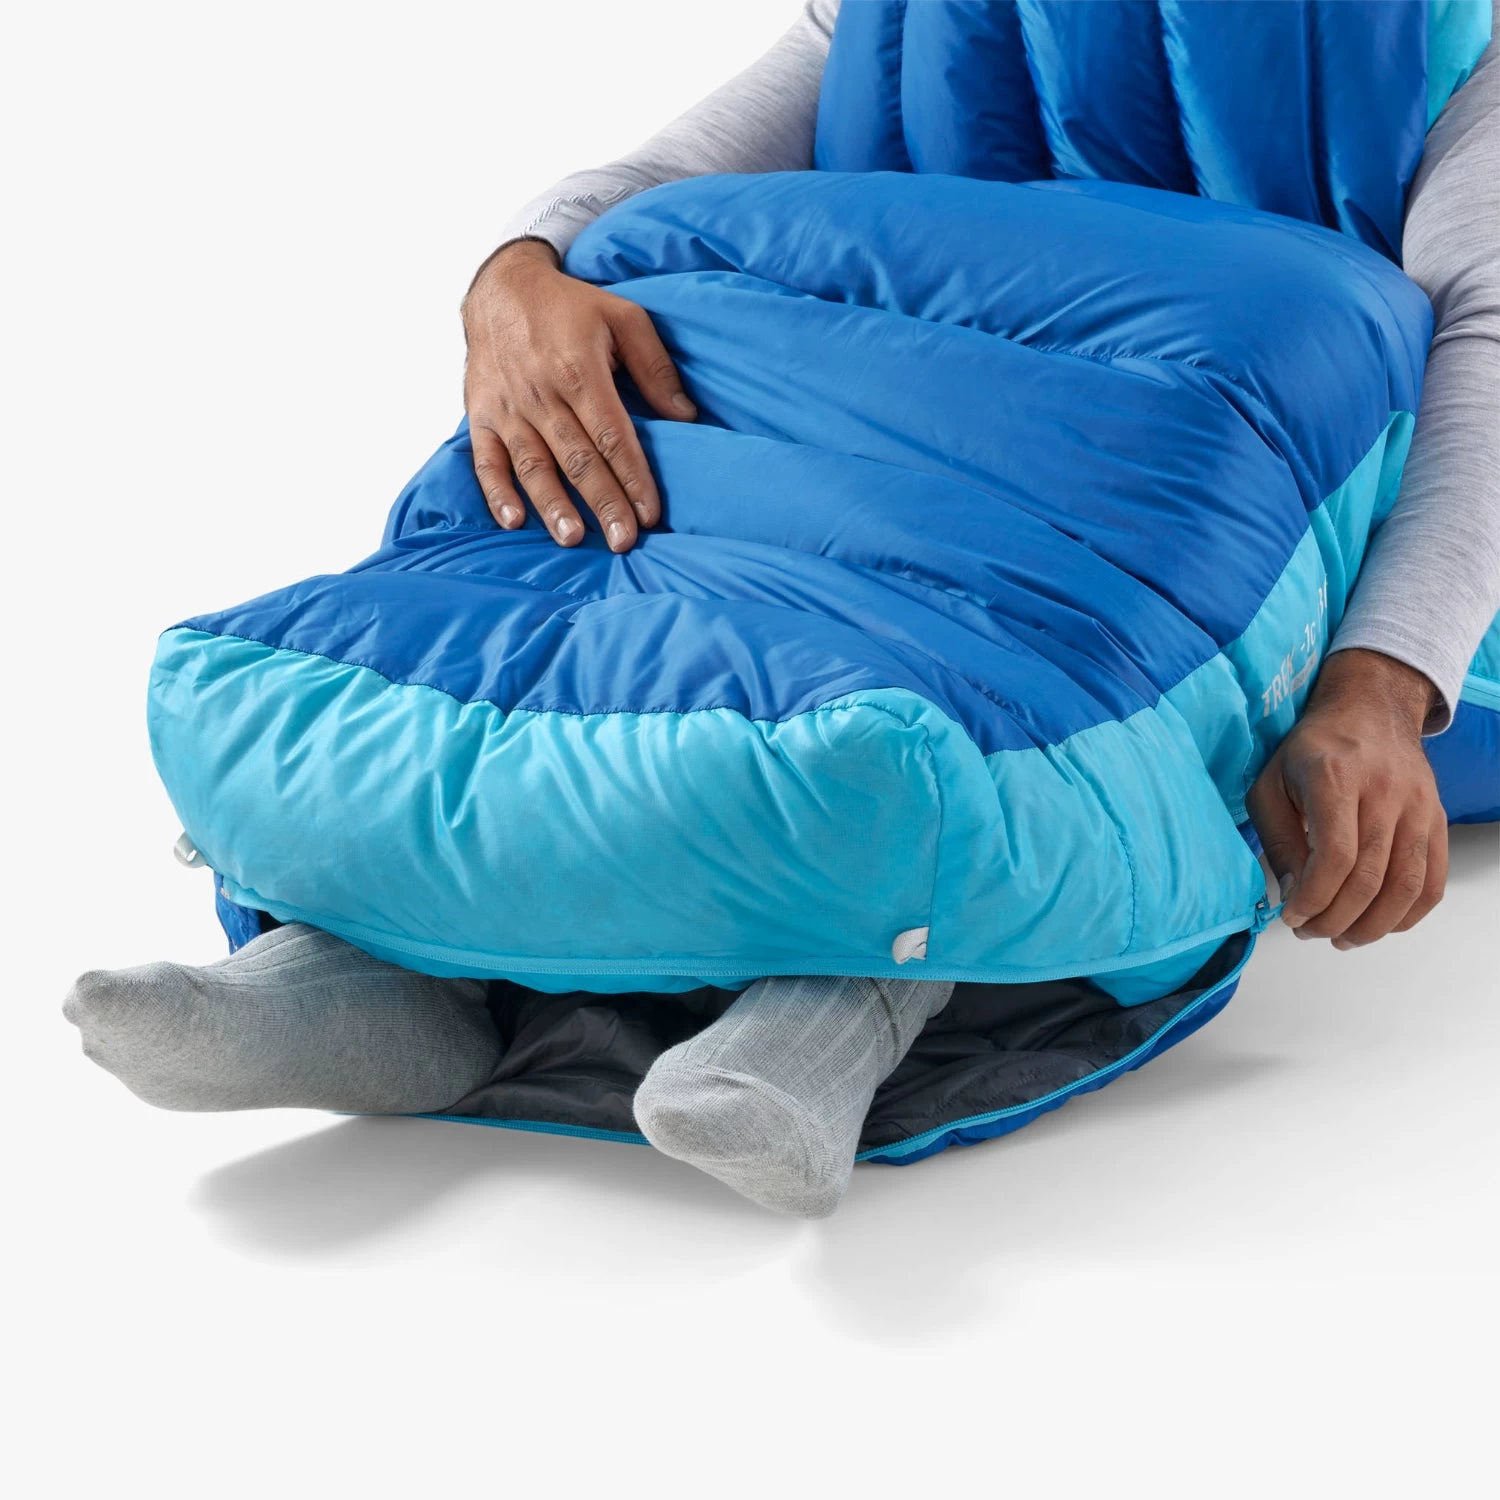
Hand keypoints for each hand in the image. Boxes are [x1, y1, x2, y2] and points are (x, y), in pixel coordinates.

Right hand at [460, 238, 696, 550]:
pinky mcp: (480, 414)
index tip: (650, 514)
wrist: (500, 286)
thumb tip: (686, 416)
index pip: (612, 435)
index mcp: (580, 370)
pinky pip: (485, 459)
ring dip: (553, 504)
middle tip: (623, 542)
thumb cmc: (569, 307)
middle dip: (602, 503)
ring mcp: (508, 407)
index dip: (632, 477)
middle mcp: (542, 393)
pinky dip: (496, 491)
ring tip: (573, 539)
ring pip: (533, 464)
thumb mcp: (623, 316)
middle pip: (577, 458)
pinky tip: (512, 522)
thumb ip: (655, 367)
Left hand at [1247, 649, 1446, 947]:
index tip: (1291, 916)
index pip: (1336, 857)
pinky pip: (1433, 880)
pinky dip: (1409, 913)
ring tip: (1342, 937)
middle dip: (1335, 918)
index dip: (1314, 899)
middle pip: (1370, 878)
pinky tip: (1381, 924)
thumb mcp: (1271, 785)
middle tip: (1310, 932)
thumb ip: (1279, 841)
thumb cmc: (1310, 750)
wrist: (1369, 710)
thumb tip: (1295, 897)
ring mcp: (1418, 806)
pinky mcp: (1436, 819)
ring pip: (1406, 885)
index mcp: (1335, 777)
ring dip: (1373, 925)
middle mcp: (1384, 792)